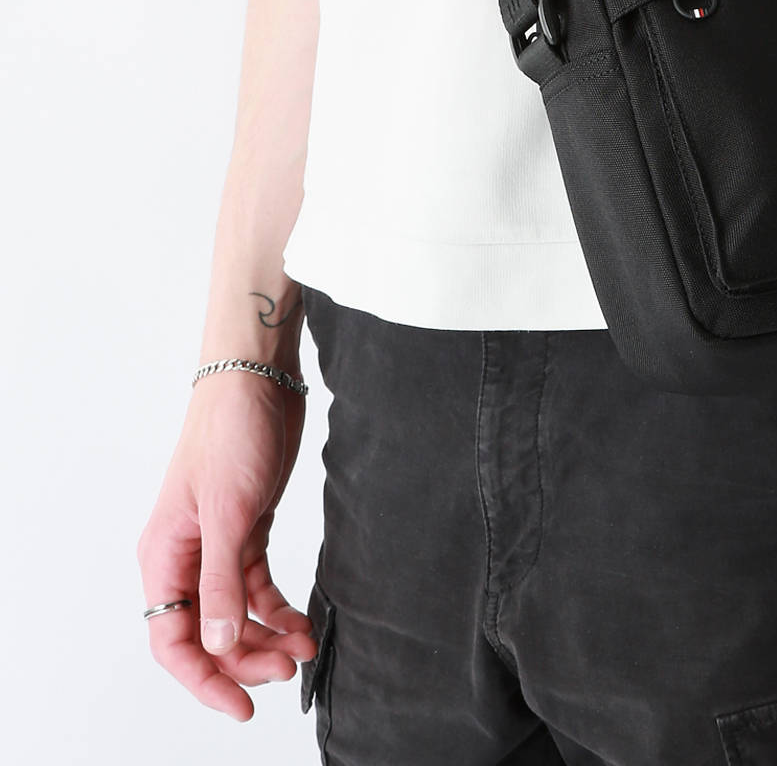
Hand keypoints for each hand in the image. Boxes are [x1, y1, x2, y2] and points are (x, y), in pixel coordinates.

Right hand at [137, 372, 316, 722]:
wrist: (259, 379)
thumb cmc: (231, 433)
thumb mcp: (229, 511)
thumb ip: (221, 581)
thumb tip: (216, 645)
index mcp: (164, 556)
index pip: (172, 639)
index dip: (203, 678)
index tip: (239, 705)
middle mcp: (186, 556)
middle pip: (208, 633)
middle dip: (246, 659)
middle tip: (289, 669)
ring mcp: (217, 544)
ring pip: (235, 613)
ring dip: (266, 636)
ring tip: (304, 646)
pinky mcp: (247, 529)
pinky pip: (257, 587)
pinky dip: (277, 608)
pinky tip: (302, 621)